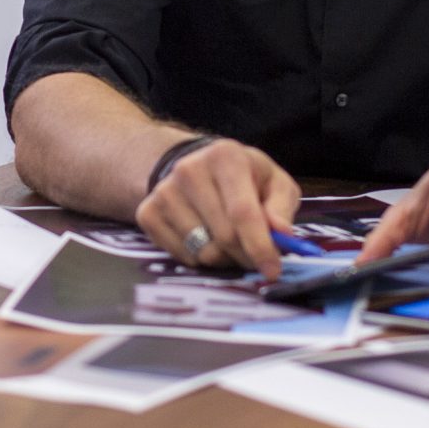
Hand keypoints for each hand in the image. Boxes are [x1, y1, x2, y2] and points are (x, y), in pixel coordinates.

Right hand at [134, 138, 301, 279]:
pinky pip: (181, 256)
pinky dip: (199, 258)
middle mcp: (188, 169)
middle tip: (254, 255)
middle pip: (224, 236)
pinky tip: (205, 239)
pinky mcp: (147, 212)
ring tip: (228, 241)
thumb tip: (281, 234)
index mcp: (225, 156)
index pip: (242, 212)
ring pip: (203, 251)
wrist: (197, 168)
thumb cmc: (245, 179)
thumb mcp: (274, 183)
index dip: (260, 246)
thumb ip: (281, 207)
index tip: (272, 270)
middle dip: (245, 255)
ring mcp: (164, 191)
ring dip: (223, 258)